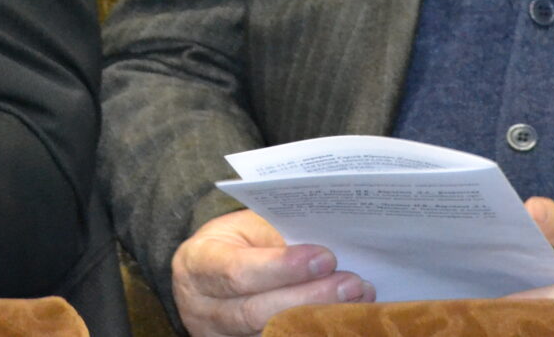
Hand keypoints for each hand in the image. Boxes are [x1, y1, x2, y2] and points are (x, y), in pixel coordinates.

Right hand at [171, 209, 371, 336]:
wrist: (207, 274)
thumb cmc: (233, 243)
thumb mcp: (245, 228)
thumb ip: (277, 239)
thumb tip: (327, 253)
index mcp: (197, 264)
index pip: (238, 271)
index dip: (283, 268)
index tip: (325, 257)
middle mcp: (201, 307)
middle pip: (256, 312)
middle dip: (308, 298)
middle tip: (352, 283)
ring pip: (270, 335)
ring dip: (317, 320)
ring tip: (356, 300)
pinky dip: (310, 332)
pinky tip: (339, 321)